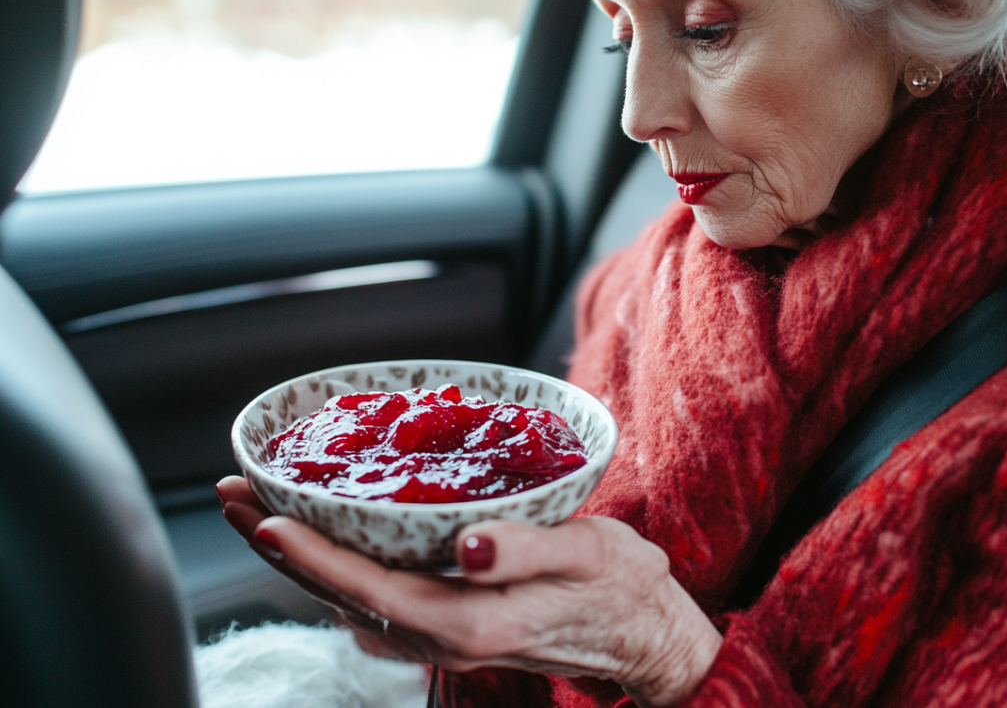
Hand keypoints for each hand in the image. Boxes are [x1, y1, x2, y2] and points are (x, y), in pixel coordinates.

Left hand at [215, 476, 721, 706]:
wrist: (645, 635)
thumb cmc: (621, 588)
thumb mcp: (589, 555)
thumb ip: (528, 549)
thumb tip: (469, 544)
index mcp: (472, 620)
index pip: (372, 587)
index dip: (312, 554)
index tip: (265, 518)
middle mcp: (445, 638)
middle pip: (343, 595)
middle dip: (282, 547)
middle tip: (233, 496)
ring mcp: (444, 638)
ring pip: (351, 600)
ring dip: (300, 557)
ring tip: (258, 510)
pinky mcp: (450, 627)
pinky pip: (375, 601)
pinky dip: (336, 569)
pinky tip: (325, 541)